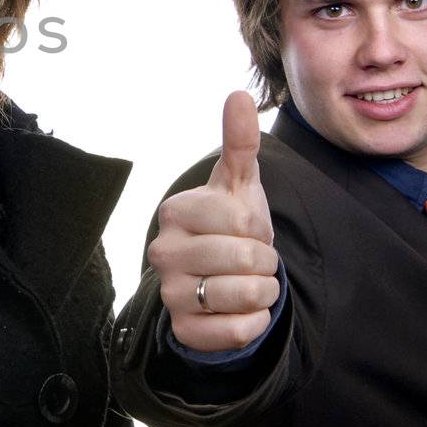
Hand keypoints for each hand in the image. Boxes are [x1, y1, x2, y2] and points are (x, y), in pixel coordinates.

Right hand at [147, 91, 280, 351]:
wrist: (219, 279)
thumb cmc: (230, 226)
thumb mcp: (238, 185)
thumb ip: (239, 142)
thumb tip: (239, 94)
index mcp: (175, 212)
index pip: (242, 220)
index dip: (260, 229)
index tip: (245, 230)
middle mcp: (162, 252)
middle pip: (247, 258)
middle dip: (264, 261)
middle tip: (250, 260)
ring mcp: (169, 294)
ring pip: (246, 294)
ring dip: (263, 291)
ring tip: (247, 283)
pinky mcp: (183, 332)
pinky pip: (239, 330)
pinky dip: (254, 323)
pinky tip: (239, 311)